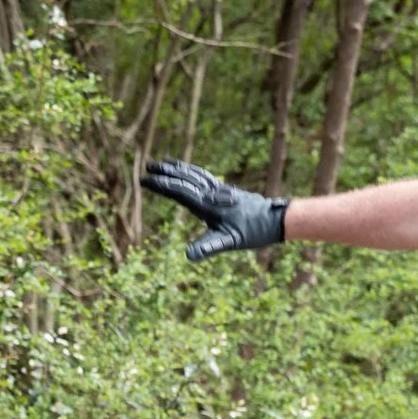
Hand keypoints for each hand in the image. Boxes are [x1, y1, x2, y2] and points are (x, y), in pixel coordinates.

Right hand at [141, 159, 288, 259]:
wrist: (274, 220)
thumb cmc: (252, 232)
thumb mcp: (229, 242)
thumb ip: (208, 247)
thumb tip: (189, 256)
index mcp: (208, 205)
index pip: (178, 191)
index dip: (160, 185)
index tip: (143, 180)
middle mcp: (212, 193)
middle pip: (184, 179)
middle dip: (164, 173)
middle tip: (146, 167)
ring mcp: (219, 189)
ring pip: (194, 174)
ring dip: (177, 168)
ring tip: (162, 162)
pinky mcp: (226, 189)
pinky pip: (204, 176)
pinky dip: (192, 170)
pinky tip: (188, 171)